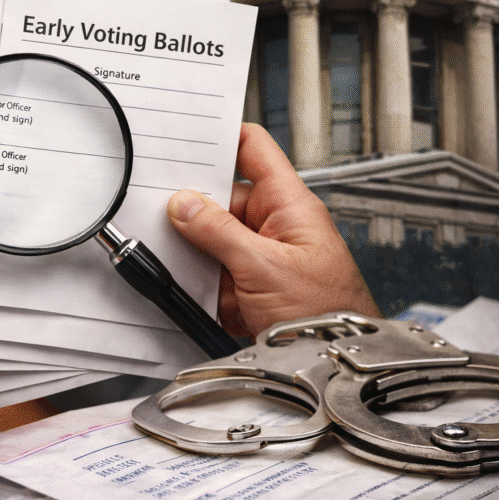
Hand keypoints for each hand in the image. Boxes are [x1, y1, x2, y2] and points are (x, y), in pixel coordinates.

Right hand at [167, 123, 379, 337]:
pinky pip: (212, 271)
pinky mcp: (247, 285)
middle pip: (221, 200)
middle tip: (167, 212)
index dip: (221, 136)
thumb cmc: (327, 313)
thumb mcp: (264, 266)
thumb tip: (183, 205)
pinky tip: (201, 292)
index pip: (253, 150)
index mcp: (289, 205)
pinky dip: (200, 282)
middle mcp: (274, 225)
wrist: (331, 363)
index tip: (186, 137)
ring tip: (192, 264)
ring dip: (196, 253)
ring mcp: (259, 255)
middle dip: (194, 210)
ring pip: (211, 239)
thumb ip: (218, 232)